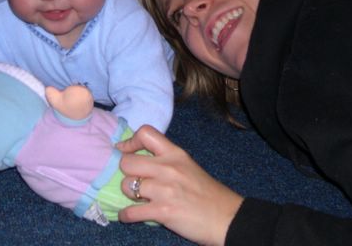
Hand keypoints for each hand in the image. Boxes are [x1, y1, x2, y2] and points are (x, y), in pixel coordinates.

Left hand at [117, 125, 243, 245]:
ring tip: (137, 199)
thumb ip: (166, 160)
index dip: (130, 142)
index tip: (125, 151)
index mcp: (175, 153)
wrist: (226, 217)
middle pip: (127, 162)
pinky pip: (130, 212)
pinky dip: (126, 215)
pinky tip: (130, 215)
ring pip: (126, 186)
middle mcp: (168, 168)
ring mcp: (165, 190)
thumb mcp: (188, 166)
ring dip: (128, 194)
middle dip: (126, 173)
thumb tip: (138, 158)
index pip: (145, 133)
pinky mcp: (163, 212)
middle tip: (133, 180)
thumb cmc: (207, 192)